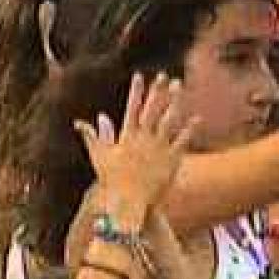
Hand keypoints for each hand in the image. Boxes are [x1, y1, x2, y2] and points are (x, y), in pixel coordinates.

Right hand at [73, 72, 198, 212]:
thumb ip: (93, 136)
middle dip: (157, 91)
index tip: (140, 76)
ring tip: (179, 86)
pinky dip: (190, 129)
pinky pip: (182, 140)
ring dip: (175, 102)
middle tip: (163, 75)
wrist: (128, 203)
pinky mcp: (172, 158)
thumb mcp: (99, 157)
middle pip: (152, 109)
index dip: (136, 91)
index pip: (132, 108)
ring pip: (168, 120)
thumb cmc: (112, 181)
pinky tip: (197, 117)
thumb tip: (81, 122)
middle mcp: (143, 138)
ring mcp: (159, 147)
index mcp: (127, 136)